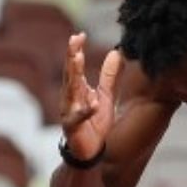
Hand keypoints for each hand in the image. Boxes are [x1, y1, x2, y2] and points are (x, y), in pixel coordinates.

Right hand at [60, 33, 120, 160]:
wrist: (89, 152)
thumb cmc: (94, 124)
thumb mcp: (105, 96)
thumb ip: (109, 76)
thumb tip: (116, 52)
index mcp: (77, 90)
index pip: (74, 67)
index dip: (75, 50)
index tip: (80, 34)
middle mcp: (70, 98)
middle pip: (70, 75)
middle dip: (71, 58)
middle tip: (73, 41)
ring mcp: (70, 112)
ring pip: (71, 92)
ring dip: (74, 75)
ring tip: (77, 60)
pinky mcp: (73, 128)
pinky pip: (80, 118)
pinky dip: (86, 110)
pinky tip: (94, 103)